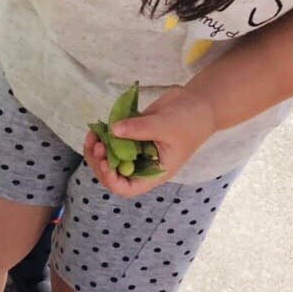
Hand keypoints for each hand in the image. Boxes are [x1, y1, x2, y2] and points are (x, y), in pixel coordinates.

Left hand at [83, 87, 216, 196]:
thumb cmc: (191, 121)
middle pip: (113, 174)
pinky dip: (102, 136)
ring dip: (97, 150)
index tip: (105, 163)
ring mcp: (136, 150)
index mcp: (154, 172)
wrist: (198, 103)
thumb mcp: (166, 125)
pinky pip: (112, 140)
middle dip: (100, 162)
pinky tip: (98, 127)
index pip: (127, 188)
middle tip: (97, 144)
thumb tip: (113, 130)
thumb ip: (140, 129)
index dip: (112, 180)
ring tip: (93, 134)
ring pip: (109, 157)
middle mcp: (142, 165)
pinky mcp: (132, 136)